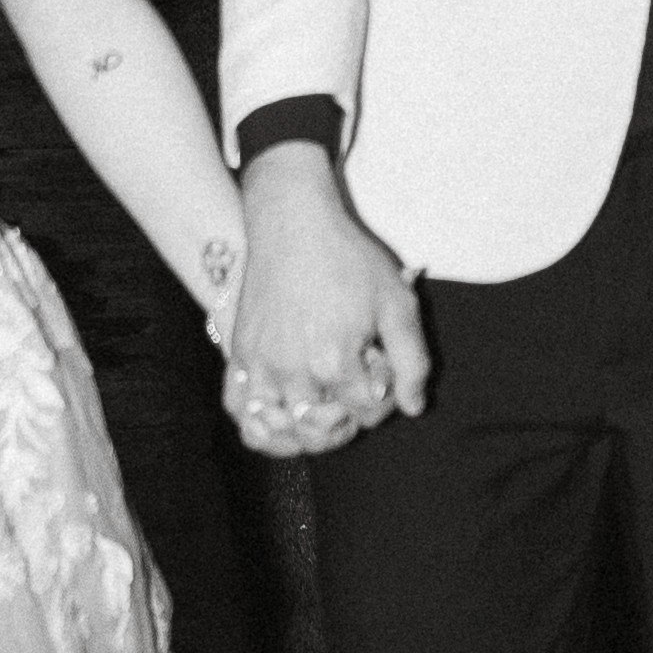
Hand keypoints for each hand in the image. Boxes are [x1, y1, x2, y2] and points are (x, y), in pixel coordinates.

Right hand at [225, 150, 431, 454]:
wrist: (292, 222)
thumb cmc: (349, 258)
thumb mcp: (397, 302)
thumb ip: (412, 361)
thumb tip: (413, 407)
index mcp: (334, 362)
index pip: (368, 413)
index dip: (385, 396)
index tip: (382, 364)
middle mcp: (292, 372)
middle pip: (325, 430)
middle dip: (351, 416)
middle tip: (357, 384)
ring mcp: (259, 366)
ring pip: (282, 431)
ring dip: (309, 428)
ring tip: (326, 404)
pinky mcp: (239, 355)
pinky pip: (240, 412)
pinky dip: (261, 425)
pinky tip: (284, 413)